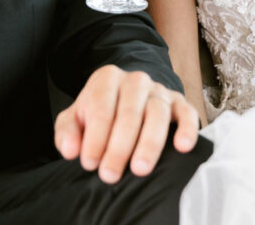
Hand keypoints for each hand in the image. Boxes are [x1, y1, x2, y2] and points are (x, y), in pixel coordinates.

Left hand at [54, 65, 199, 182]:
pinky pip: (188, 112)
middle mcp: (135, 80)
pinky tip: (183, 147)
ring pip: (157, 113)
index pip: (101, 107)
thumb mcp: (75, 118)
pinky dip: (187, 129)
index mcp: (107, 79)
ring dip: (149, 143)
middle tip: (110, 175)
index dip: (95, 137)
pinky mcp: (180, 103)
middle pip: (129, 112)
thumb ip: (67, 132)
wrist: (125, 99)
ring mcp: (159, 91)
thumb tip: (70, 150)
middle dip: (119, 146)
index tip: (89, 163)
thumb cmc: (99, 114)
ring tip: (140, 169)